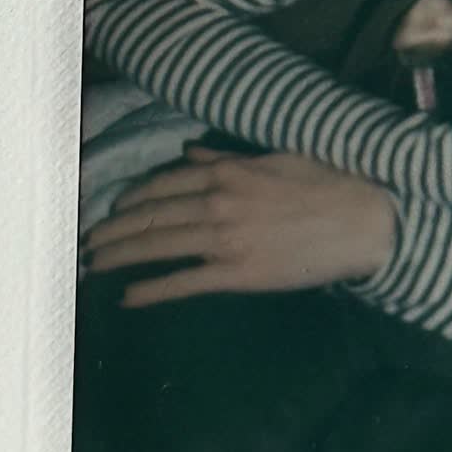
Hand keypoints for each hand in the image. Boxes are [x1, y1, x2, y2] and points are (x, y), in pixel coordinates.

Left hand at [82, 146, 398, 304]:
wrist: (364, 220)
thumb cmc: (328, 183)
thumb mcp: (276, 157)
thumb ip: (228, 158)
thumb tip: (191, 154)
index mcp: (227, 173)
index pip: (164, 184)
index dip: (133, 197)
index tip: (113, 208)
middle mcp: (217, 202)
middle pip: (151, 215)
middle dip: (113, 228)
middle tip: (87, 240)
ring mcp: (225, 239)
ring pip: (158, 246)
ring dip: (120, 255)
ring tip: (94, 264)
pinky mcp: (238, 273)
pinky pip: (184, 282)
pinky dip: (152, 290)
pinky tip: (128, 297)